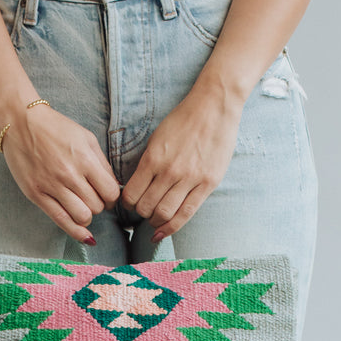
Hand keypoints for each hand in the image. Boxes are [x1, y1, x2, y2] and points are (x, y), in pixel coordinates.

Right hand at [1, 105, 120, 243]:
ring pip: (82, 216)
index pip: (111, 192)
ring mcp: (52, 186)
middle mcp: (69, 175)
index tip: (108, 195)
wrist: (20, 122)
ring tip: (82, 207)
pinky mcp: (37, 194)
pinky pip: (61, 221)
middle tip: (92, 197)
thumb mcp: (86, 138)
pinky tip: (85, 236)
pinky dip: (77, 232)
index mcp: (84, 159)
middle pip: (97, 206)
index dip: (113, 197)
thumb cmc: (55, 128)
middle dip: (99, 205)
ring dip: (87, 215)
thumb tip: (113, 187)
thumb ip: (102, 163)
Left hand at [121, 94, 241, 241]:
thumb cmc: (184, 121)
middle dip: (140, 213)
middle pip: (146, 207)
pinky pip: (186, 213)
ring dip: (154, 221)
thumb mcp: (157, 138)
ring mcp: (190, 179)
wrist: (214, 107)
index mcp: (153, 158)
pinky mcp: (207, 184)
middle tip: (143, 211)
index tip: (129, 203)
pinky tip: (162, 233)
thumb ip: (148, 164)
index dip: (126, 203)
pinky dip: (171, 228)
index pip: (131, 194)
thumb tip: (136, 188)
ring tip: (154, 220)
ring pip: (164, 214)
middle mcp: (170, 171)